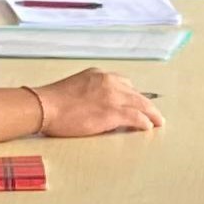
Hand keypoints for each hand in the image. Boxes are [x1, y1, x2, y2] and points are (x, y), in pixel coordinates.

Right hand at [26, 68, 158, 138]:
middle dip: (147, 104)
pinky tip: (148, 127)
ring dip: (152, 114)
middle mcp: (109, 82)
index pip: (123, 83)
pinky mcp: (112, 113)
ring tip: (158, 122)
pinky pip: (136, 117)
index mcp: (99, 75)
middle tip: (155, 113)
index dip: (132, 95)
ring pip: (141, 104)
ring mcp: (112, 97)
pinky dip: (144, 122)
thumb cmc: (52, 102)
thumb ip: (90, 92)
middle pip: (136, 93)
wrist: (45, 106)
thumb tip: (98, 106)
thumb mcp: (75, 87)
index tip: (136, 102)